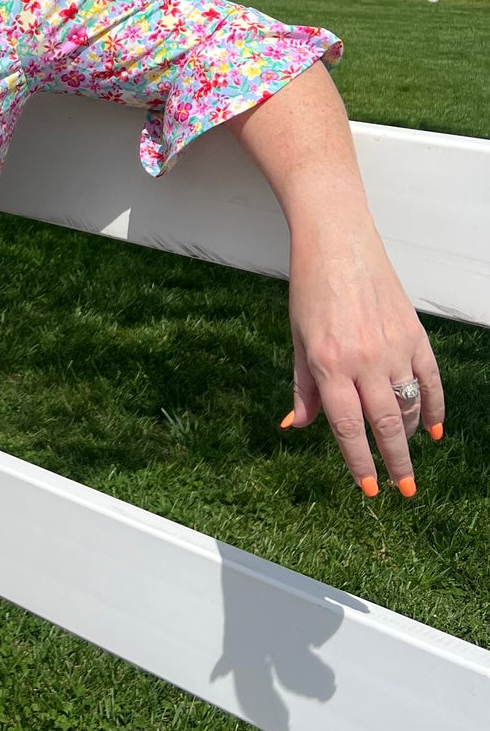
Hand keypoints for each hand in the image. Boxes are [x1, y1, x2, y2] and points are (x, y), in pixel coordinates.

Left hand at [283, 229, 445, 496]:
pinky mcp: (414, 333)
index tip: (369, 487)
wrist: (337, 241)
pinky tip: (434, 429)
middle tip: (403, 490)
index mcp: (328, 364)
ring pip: (409, 405)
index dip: (359, 461)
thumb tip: (295, 426)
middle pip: (384, 425)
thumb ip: (302, 386)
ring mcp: (393, 346)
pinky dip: (434, 406)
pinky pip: (430, 379)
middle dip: (395, 462)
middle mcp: (363, 360)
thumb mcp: (297, 339)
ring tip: (406, 456)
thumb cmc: (310, 288)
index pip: (347, 427)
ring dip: (409, 436)